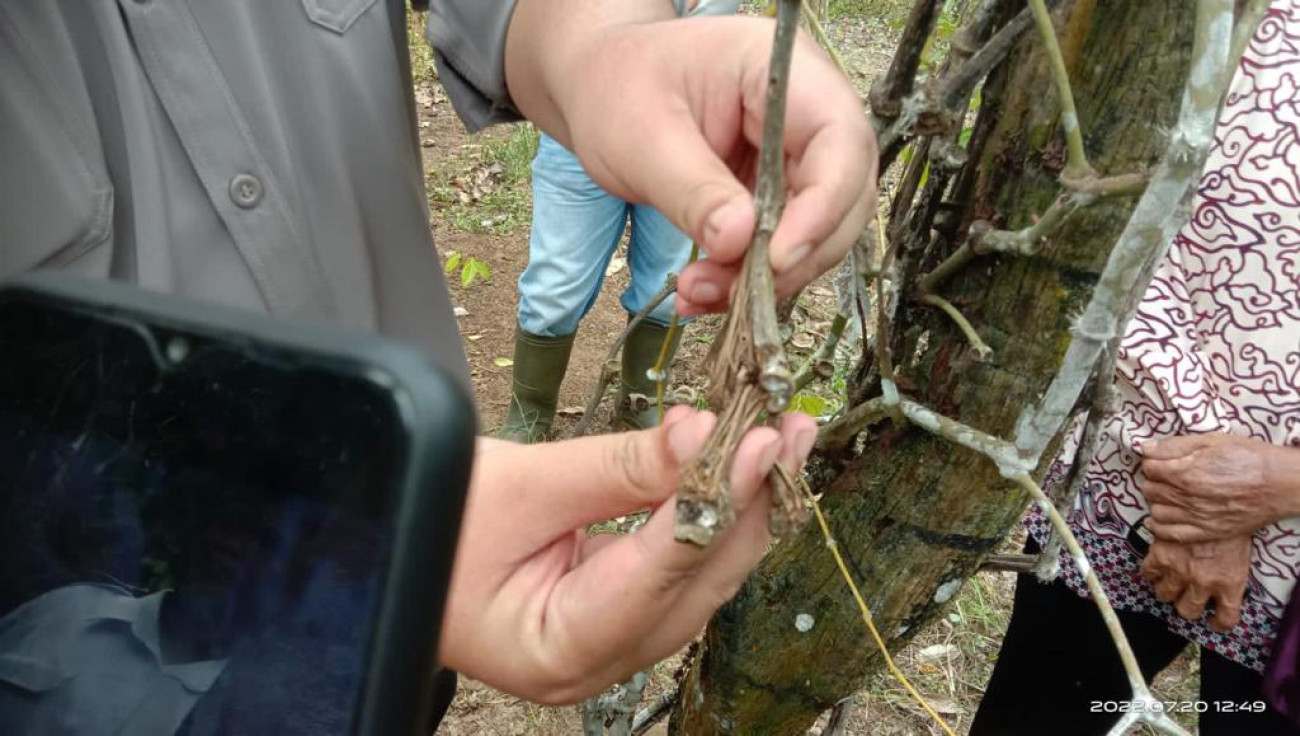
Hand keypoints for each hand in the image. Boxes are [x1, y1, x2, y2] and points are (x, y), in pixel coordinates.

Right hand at [437, 406, 816, 703]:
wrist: (386, 541)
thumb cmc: (429, 523)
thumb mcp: (517, 485)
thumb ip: (614, 467)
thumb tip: (702, 434)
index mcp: (560, 648)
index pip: (660, 573)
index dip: (716, 503)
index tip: (757, 442)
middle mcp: (598, 662)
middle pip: (699, 583)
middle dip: (751, 504)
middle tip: (791, 432)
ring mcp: (611, 642)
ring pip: (701, 578)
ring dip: (743, 507)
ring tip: (783, 442)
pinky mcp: (618, 611)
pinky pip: (681, 567)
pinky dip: (710, 515)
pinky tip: (739, 471)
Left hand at [506, 9, 876, 310]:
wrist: (598, 87)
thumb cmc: (617, 89)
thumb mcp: (642, 139)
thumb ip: (693, 191)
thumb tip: (740, 243)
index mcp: (781, 70)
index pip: (839, 139)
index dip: (824, 204)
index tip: (778, 257)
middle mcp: (805, 110)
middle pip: (844, 192)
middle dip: (795, 255)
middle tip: (735, 290)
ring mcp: (794, 153)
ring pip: (818, 230)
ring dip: (767, 277)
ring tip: (699, 292)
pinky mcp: (777, 190)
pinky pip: (783, 243)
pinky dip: (747, 277)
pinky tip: (702, 291)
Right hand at [1140, 535, 1251, 631]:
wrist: (1218, 499)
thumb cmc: (1235, 525)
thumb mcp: (1241, 553)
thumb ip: (1229, 574)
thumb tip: (1217, 581)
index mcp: (1229, 584)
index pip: (1225, 618)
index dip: (1218, 623)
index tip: (1213, 621)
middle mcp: (1203, 582)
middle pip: (1188, 611)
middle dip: (1186, 606)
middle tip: (1186, 597)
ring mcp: (1179, 570)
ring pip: (1164, 595)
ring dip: (1166, 591)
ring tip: (1168, 583)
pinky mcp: (1160, 555)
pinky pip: (1147, 573)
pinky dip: (1149, 573)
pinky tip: (1153, 569)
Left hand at [1141, 434, 1299, 542]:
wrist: (1280, 483)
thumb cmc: (1249, 458)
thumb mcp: (1212, 441)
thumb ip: (1175, 445)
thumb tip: (1145, 448)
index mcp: (1186, 473)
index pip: (1149, 468)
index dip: (1153, 462)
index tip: (1161, 461)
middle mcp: (1187, 498)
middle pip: (1150, 489)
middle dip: (1154, 480)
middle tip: (1167, 476)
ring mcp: (1196, 518)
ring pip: (1156, 511)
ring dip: (1157, 501)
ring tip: (1169, 494)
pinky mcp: (1207, 532)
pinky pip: (1170, 534)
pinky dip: (1159, 526)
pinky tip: (1161, 517)